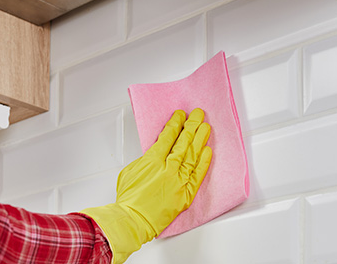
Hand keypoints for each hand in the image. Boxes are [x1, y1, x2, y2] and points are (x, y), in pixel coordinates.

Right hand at [81, 108, 211, 263]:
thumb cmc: (128, 198)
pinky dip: (204, 162)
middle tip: (198, 114)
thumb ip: (146, 159)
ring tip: (206, 127)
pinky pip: (198, 175)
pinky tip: (208, 151)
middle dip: (192, 125)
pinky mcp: (185, 194)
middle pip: (184, 141)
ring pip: (193, 155)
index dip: (176, 123)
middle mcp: (168, 168)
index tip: (181, 115)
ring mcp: (179, 181)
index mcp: (153, 160)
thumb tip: (156, 153)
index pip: (168, 136)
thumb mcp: (131, 170)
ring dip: (200, 139)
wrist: (132, 221)